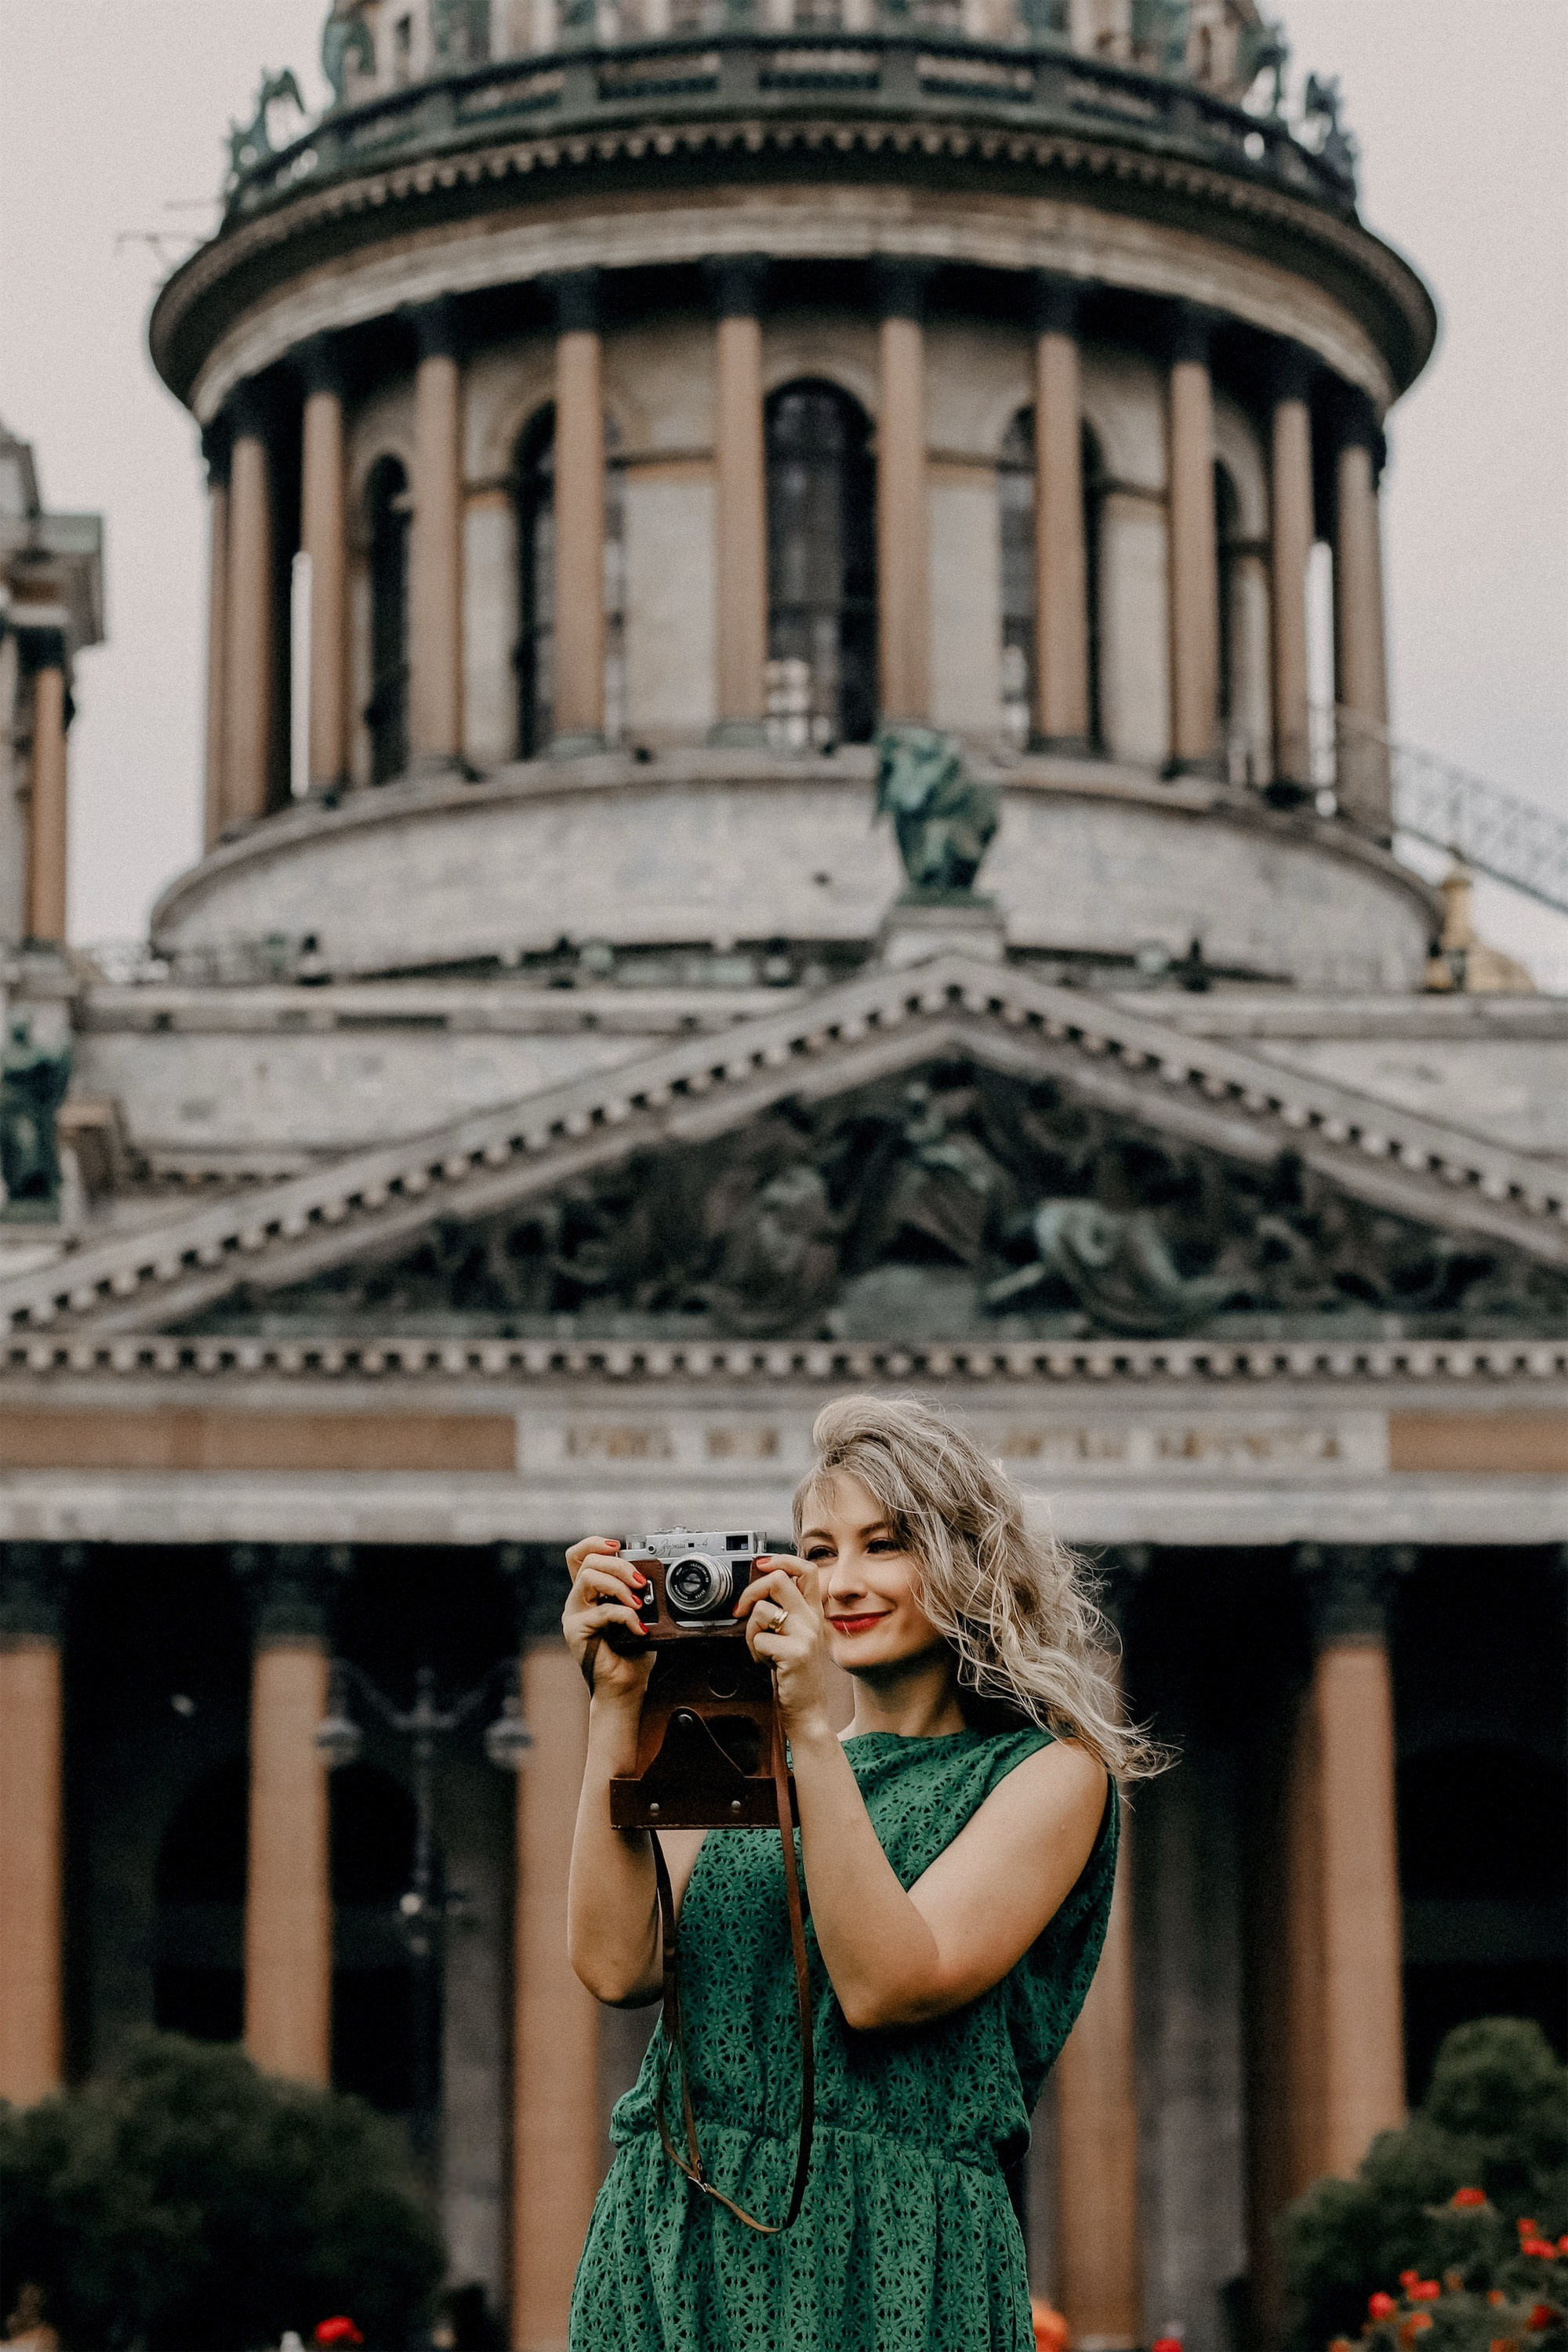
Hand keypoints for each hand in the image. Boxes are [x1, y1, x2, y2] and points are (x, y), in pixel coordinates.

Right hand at [562, 1536, 654, 1708]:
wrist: (626, 1685)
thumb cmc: (633, 1651)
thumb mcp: (640, 1613)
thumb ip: (637, 1591)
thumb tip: (648, 1573)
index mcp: (590, 1592)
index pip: (580, 1555)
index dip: (595, 1543)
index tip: (618, 1546)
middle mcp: (578, 1600)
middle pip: (588, 1561)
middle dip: (619, 1564)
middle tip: (639, 1581)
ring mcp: (574, 1614)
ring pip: (589, 1578)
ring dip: (618, 1585)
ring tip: (637, 1603)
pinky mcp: (576, 1631)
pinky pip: (601, 1611)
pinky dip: (626, 1616)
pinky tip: (639, 1629)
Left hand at [735, 1557, 831, 1739]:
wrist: (808, 1712)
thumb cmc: (796, 1676)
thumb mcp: (795, 1637)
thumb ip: (784, 1613)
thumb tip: (757, 1591)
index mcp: (813, 1613)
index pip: (806, 1569)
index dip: (781, 1559)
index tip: (762, 1565)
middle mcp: (812, 1620)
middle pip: (778, 1579)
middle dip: (751, 1590)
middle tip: (742, 1609)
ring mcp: (805, 1635)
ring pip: (762, 1610)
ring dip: (750, 1631)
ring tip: (761, 1649)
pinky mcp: (795, 1653)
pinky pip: (758, 1639)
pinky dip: (754, 1652)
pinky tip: (767, 1664)